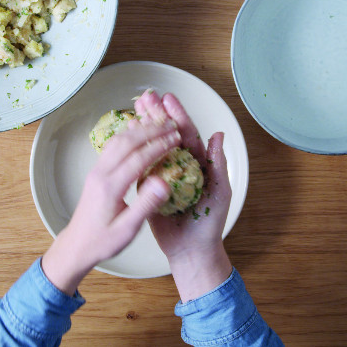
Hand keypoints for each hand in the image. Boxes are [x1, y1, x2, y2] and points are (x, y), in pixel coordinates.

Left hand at [42, 118, 180, 294]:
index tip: (176, 138)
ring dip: (138, 129)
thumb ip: (146, 205)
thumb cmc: (103, 241)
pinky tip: (138, 133)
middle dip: (150, 130)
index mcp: (110, 187)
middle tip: (171, 125)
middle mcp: (101, 173)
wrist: (77, 245)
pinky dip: (128, 135)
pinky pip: (112, 146)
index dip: (158, 145)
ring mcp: (96, 170)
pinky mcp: (96, 171)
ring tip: (159, 125)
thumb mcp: (127, 230)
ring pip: (117, 140)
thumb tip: (164, 182)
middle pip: (126, 142)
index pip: (137, 158)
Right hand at [135, 90, 232, 301]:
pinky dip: (134, 150)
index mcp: (197, 163)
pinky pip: (141, 166)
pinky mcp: (149, 188)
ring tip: (135, 108)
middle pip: (167, 134)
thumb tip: (218, 135)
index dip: (177, 115)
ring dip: (144, 127)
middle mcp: (180, 165)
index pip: (186, 133)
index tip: (168, 99)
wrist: (190, 251)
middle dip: (157, 114)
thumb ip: (217, 165)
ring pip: (152, 146)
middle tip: (146, 96)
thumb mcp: (219, 193)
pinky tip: (127, 136)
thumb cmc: (209, 223)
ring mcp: (163, 175)